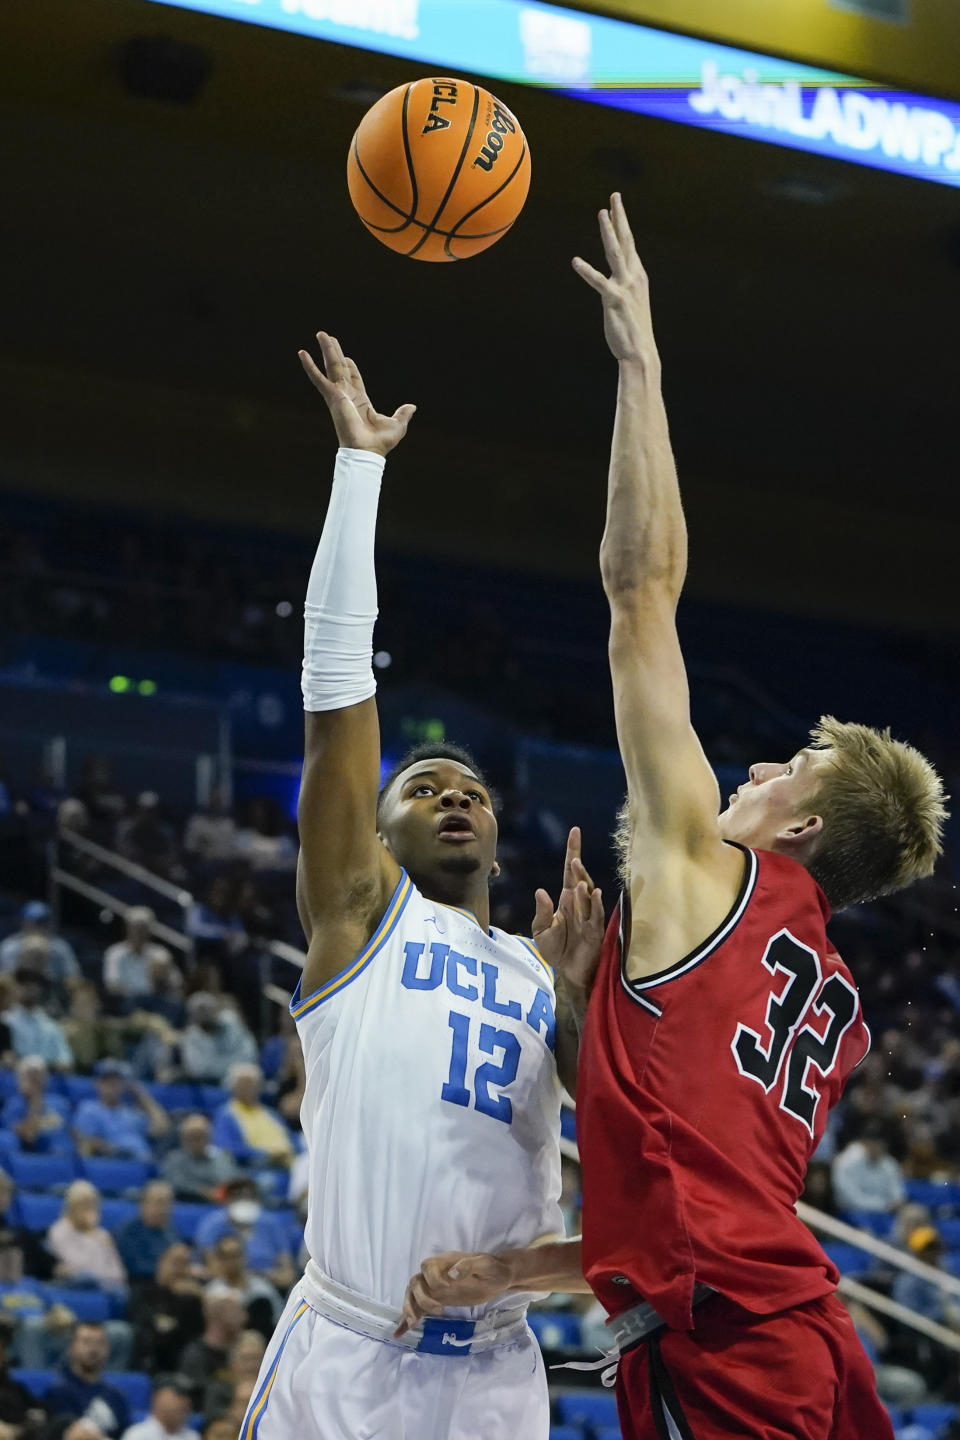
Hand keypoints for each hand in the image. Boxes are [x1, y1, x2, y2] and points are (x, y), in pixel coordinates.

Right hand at [299, 332, 416, 455]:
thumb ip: (403, 414)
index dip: (351, 367)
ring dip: (326, 350)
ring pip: (331, 367)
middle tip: (328, 337)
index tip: (347, 357)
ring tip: (321, 334)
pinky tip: (302, 353)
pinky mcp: (332, 396)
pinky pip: (318, 378)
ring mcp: (338, 395)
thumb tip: (412, 407)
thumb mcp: (397, 425)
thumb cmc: (380, 443)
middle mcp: (347, 396)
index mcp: (361, 401)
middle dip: (335, 352)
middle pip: (340, 368)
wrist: (368, 451)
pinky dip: (309, 366)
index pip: (353, 378)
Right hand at [394, 1251, 514, 1337]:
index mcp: (446, 1262)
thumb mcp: (486, 1265)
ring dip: (409, 1308)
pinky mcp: (438, 1301)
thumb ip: (469, 1266)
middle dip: (419, 1297)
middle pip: (415, 1282)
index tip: (447, 1288)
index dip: (433, 1278)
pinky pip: (418, 1309)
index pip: (428, 1267)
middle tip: (437, 1310)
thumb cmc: (493, 1268)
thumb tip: (451, 1275)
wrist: (499, 1277)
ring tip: (413, 1324)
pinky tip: (399, 1333)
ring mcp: (436, 1289)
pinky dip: (406, 1320)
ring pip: (412, 1295)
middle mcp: (436, 1275)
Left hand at [532, 827, 603, 1000]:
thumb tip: (540, 890)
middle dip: (578, 869)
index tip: (575, 831)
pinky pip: (595, 915)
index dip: (573, 851)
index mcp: (566, 899)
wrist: (568, 972)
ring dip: (584, 886)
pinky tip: (595, 894)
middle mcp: (580, 904)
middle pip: (580, 880)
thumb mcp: (541, 930)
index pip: (569, 871)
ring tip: (578, 878)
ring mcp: (588, 916)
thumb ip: (541, 912)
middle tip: (573, 859)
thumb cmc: (555, 949)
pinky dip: (596, 905)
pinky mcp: (594, 931)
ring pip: (588, 896)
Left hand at [572, 193, 659, 374]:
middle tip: (614, 196)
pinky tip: (575, 261)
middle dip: (620, 217)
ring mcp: (625, 287)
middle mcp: (634, 277)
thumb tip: (615, 281)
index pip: (629, 244)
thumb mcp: (630, 303)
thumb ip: (623, 288)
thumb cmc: (632, 331)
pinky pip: (598, 282)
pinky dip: (587, 271)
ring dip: (609, 231)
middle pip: (626, 240)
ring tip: (601, 213)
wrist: (640, 352)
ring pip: (616, 252)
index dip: (621, 224)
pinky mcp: (614, 300)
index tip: (615, 206)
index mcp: (637, 276)